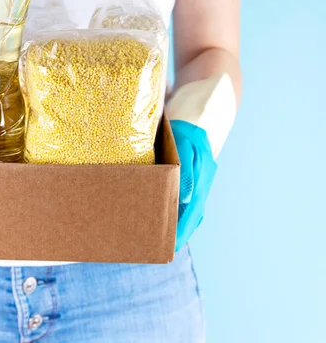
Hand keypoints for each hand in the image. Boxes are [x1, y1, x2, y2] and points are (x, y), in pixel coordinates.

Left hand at [171, 120, 217, 250]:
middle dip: (182, 233)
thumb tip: (186, 199)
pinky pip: (189, 201)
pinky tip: (170, 219)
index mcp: (202, 179)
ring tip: (167, 240)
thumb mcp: (185, 149)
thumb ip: (187, 174)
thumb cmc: (185, 133)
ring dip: (183, 225)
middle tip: (167, 249)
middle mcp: (203, 184)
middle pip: (194, 215)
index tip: (172, 245)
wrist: (194, 120)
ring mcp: (201, 183)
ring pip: (192, 210)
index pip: (192, 211)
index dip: (182, 229)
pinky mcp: (194, 180)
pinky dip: (182, 213)